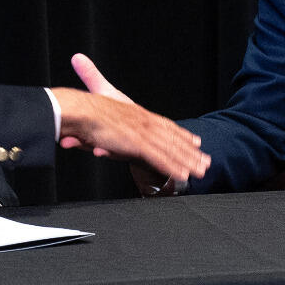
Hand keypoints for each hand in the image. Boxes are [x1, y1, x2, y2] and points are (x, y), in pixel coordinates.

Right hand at [51, 73, 209, 186]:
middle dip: (191, 151)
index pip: (165, 124)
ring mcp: (142, 132)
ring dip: (187, 161)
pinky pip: (159, 158)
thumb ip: (105, 129)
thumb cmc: (84, 111)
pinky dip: (172, 167)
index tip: (194, 140)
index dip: (181, 133)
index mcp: (137, 113)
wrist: (79, 109)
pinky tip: (183, 175)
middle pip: (173, 138)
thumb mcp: (98, 118)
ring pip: (170, 149)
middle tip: (205, 159)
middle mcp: (143, 121)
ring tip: (201, 171)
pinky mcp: (137, 143)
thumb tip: (102, 139)